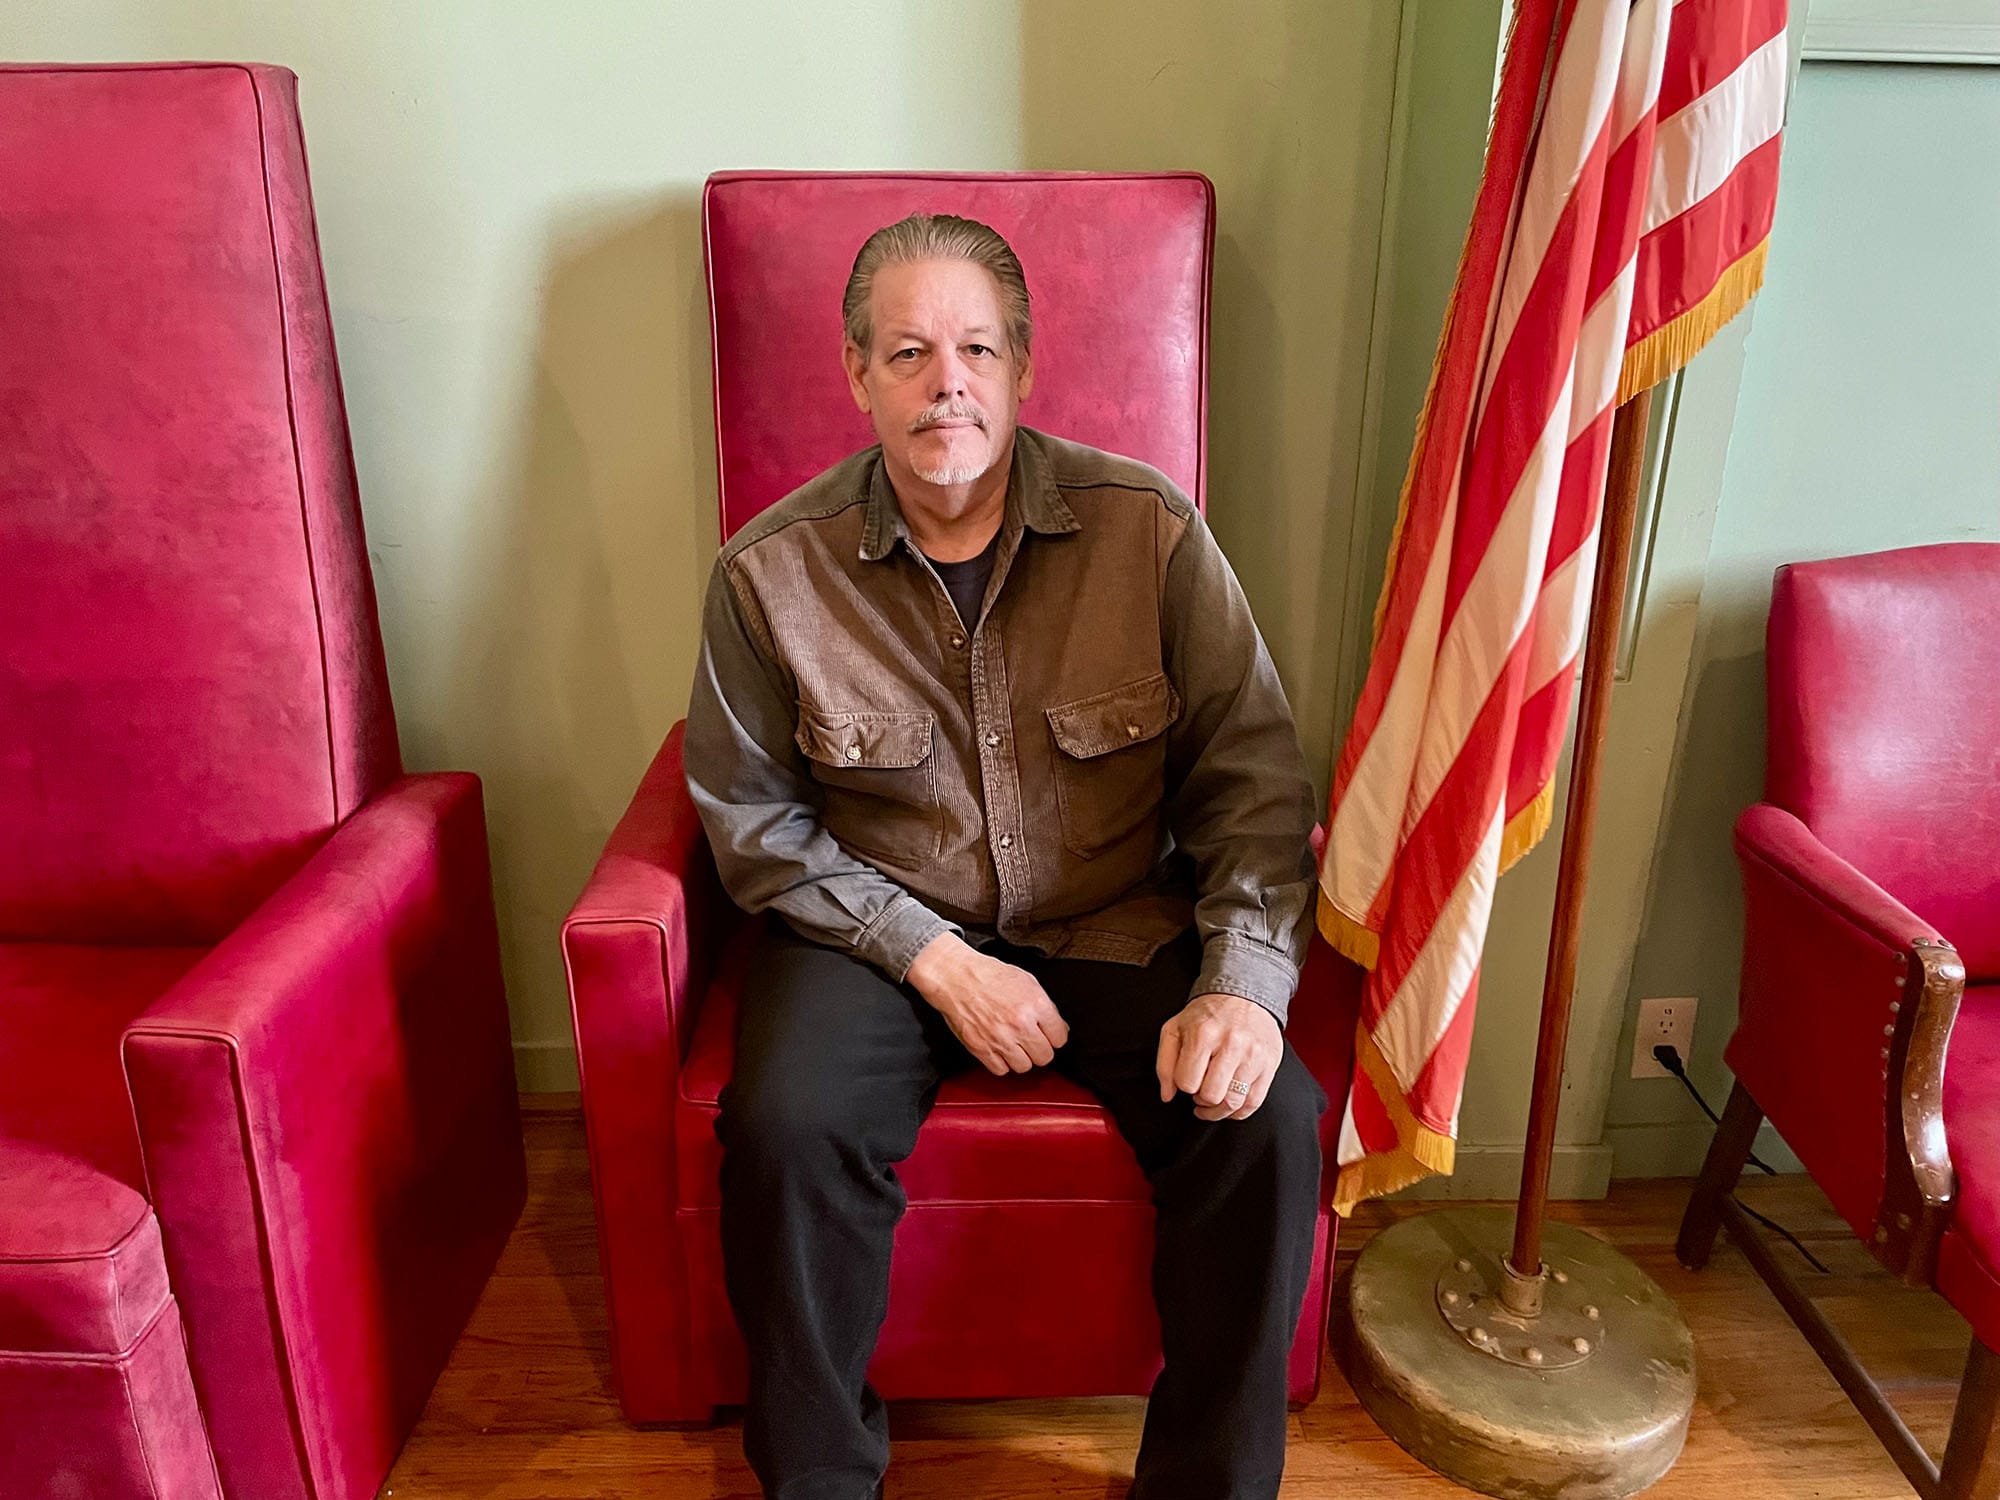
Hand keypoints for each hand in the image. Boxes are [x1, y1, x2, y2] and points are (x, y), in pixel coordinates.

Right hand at [906, 933, 1069, 1075]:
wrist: (956, 977)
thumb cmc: (989, 975)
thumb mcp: (1027, 981)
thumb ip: (1046, 1006)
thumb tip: (1059, 1028)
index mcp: (1036, 1004)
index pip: (1060, 1038)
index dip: (1054, 1036)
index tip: (1048, 1035)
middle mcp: (1020, 1024)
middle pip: (1044, 1056)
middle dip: (1040, 1049)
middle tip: (1031, 1040)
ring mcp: (1001, 1038)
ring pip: (1024, 1067)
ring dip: (1021, 1058)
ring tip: (1014, 1045)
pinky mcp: (981, 1048)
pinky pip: (1001, 1070)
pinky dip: (1001, 1062)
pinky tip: (999, 1049)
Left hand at [1157, 993, 1281, 1120]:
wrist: (1244, 995)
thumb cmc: (1207, 1014)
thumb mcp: (1175, 1029)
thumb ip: (1165, 1064)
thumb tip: (1167, 1095)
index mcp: (1203, 1034)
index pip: (1187, 1082)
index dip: (1184, 1086)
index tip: (1187, 1079)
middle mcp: (1231, 1044)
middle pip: (1211, 1095)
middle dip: (1201, 1099)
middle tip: (1200, 1092)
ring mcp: (1253, 1056)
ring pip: (1233, 1103)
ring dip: (1218, 1110)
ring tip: (1213, 1100)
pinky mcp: (1269, 1064)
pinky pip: (1254, 1102)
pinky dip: (1239, 1111)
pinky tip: (1229, 1105)